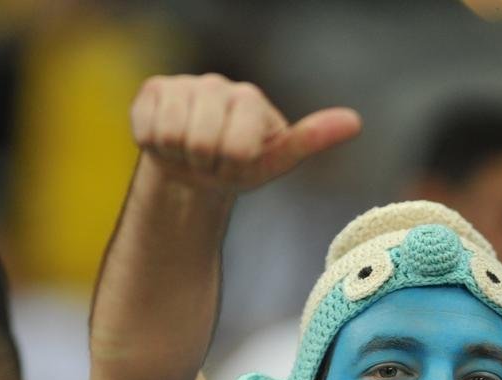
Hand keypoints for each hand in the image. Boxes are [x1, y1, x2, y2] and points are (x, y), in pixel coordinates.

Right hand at [131, 73, 361, 193]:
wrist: (192, 172)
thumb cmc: (238, 167)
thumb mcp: (274, 162)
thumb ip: (309, 140)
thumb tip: (355, 122)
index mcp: (250, 100)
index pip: (237, 145)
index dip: (232, 165)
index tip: (236, 163)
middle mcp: (217, 84)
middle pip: (202, 141)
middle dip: (205, 163)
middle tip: (211, 161)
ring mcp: (183, 84)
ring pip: (170, 134)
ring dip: (179, 156)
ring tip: (190, 152)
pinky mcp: (153, 90)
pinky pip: (145, 129)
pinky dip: (154, 148)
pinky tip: (167, 142)